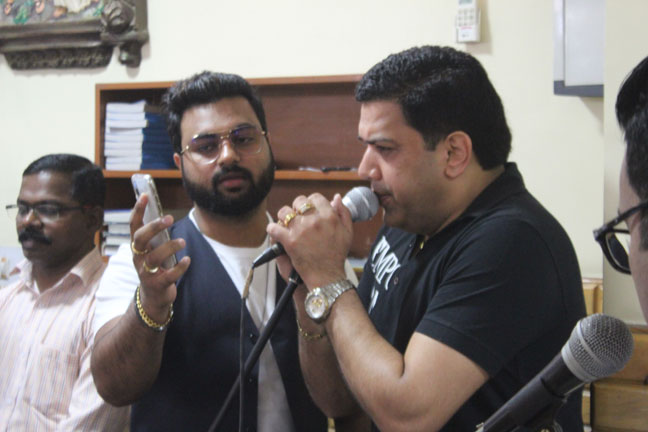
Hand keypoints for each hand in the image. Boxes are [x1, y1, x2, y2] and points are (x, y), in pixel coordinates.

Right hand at [130, 194, 189, 322]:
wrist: (153, 298)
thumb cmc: (155, 268)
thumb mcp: (152, 251)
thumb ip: (156, 237)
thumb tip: (164, 214)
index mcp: (138, 247)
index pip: (134, 226)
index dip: (137, 211)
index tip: (145, 196)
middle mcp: (138, 258)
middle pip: (140, 239)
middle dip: (154, 227)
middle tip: (169, 218)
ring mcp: (146, 272)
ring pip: (154, 257)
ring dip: (170, 247)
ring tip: (182, 242)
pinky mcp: (158, 284)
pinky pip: (168, 275)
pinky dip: (179, 267)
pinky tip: (187, 259)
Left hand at [267, 193, 351, 289]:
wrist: (327, 277)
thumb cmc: (337, 255)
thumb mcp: (348, 232)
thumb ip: (343, 212)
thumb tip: (336, 197)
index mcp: (329, 216)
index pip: (315, 197)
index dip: (311, 202)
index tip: (309, 209)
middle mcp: (314, 221)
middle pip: (299, 201)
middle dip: (297, 208)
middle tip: (297, 217)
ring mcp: (300, 230)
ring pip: (285, 212)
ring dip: (284, 217)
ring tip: (286, 224)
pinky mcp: (289, 241)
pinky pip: (274, 228)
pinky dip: (272, 229)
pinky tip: (276, 232)